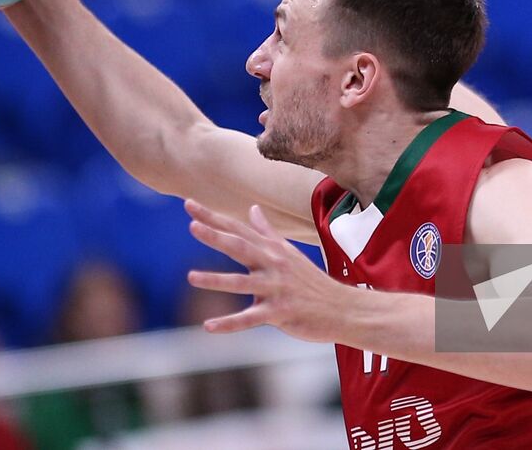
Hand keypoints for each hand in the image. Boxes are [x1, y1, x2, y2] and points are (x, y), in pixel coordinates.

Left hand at [186, 199, 347, 342]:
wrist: (342, 308)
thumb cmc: (311, 281)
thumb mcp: (288, 252)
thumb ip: (266, 232)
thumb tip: (252, 208)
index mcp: (271, 250)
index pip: (238, 228)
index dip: (213, 218)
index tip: (189, 205)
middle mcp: (272, 265)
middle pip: (241, 247)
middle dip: (216, 236)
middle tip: (192, 226)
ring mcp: (276, 289)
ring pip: (242, 283)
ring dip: (216, 280)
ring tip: (190, 277)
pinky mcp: (280, 313)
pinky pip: (251, 319)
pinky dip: (230, 323)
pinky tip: (208, 326)